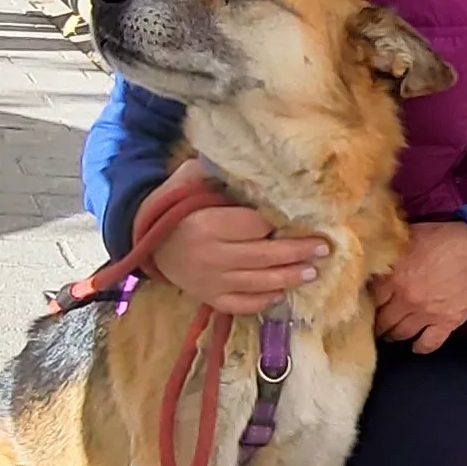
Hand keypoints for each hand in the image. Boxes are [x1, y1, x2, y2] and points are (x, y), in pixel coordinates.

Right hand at [144, 159, 329, 316]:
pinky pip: (241, 304)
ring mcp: (210, 281)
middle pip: (264, 256)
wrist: (144, 240)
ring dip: (289, 278)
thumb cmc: (172, 206)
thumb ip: (215, 170)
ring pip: (258, 283)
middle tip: (323, 249)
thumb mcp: (187, 179)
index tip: (304, 219)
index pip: (255, 226)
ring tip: (312, 272)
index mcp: (207, 225)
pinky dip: (263, 301)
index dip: (280, 223)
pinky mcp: (208, 297)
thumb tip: (251, 161)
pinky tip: (282, 293)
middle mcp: (210, 256)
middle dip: (297, 252)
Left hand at [370, 220, 466, 353]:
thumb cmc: (445, 238)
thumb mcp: (411, 235)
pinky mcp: (446, 323)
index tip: (364, 304)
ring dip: (393, 336)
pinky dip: (420, 347)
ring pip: (400, 334)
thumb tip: (374, 249)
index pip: (369, 298)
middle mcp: (406, 299)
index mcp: (394, 276)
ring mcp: (426, 314)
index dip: (365, 302)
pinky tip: (415, 346)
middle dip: (377, 323)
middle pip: (382, 321)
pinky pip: (428, 343)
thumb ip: (390, 247)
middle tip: (375, 323)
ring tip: (390, 334)